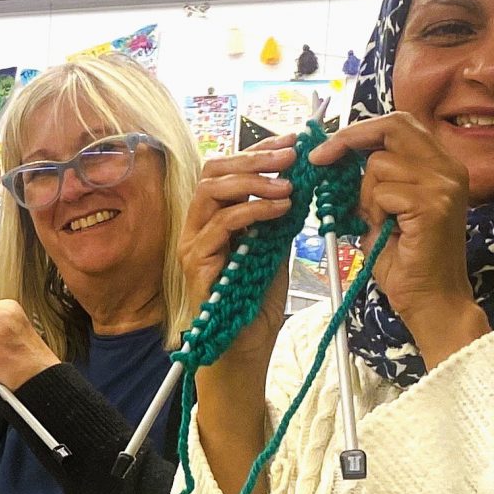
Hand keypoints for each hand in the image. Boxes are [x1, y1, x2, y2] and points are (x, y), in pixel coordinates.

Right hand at [179, 134, 301, 371]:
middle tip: (291, 155)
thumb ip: (278, 220)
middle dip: (254, 157)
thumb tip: (300, 184)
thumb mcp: (274, 249)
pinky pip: (222, 224)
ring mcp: (193, 244)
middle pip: (212, 172)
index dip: (257, 151)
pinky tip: (283, 210)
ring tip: (289, 184)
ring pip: (212, 191)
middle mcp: (196, 228)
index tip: (291, 143)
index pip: (226, 170)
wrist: (243, 350)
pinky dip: (255, 211)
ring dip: (255, 181)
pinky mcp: (197, 263)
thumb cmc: (254, 304)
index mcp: (213, 220)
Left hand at [308, 111, 488, 365]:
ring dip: (364, 194)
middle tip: (319, 159)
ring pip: (379, 163)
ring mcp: (445, 185)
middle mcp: (450, 168)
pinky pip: (382, 191)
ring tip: (378, 221)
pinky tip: (386, 231)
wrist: (430, 300)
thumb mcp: (382, 210)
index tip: (326, 148)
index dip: (360, 130)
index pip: (399, 124)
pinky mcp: (433, 204)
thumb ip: (370, 181)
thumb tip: (333, 156)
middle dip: (349, 140)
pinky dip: (373, 211)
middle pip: (393, 126)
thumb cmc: (404, 260)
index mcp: (442, 166)